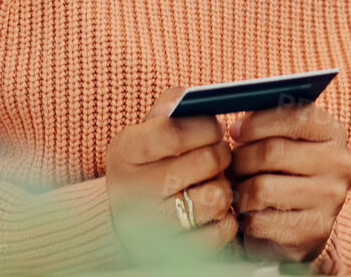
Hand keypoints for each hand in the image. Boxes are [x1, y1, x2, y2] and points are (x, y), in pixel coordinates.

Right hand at [105, 89, 238, 261]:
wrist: (127, 217)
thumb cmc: (150, 163)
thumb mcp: (148, 129)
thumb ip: (171, 106)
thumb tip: (186, 100)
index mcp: (125, 151)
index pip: (175, 131)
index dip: (206, 126)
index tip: (214, 128)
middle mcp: (132, 190)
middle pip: (207, 162)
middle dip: (221, 155)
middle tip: (216, 156)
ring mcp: (151, 225)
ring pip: (217, 196)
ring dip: (224, 187)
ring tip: (211, 183)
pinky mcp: (174, 251)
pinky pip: (222, 229)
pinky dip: (225, 219)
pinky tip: (211, 211)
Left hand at [228, 102, 350, 262]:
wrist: (303, 227)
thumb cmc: (285, 174)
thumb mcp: (285, 142)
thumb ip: (267, 125)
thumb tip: (237, 129)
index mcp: (334, 134)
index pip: (295, 117)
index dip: (258, 122)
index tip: (236, 131)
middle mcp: (340, 164)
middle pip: (272, 152)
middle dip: (241, 159)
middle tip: (233, 166)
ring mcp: (331, 200)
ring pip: (261, 188)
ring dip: (241, 191)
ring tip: (242, 190)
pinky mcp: (314, 231)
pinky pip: (260, 221)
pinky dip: (246, 218)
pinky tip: (252, 214)